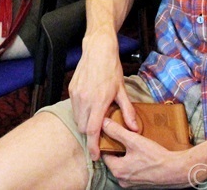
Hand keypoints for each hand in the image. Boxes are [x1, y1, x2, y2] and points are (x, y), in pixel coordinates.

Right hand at [69, 33, 133, 161]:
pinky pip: (74, 108)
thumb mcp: (122, 90)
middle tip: (99, 136)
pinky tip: (89, 107)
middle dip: (90, 135)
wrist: (97, 50)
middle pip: (83, 128)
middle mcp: (85, 100)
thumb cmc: (111, 69)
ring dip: (84, 124)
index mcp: (98, 102)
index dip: (93, 146)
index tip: (95, 156)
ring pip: (77, 119)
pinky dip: (81, 113)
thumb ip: (127, 111)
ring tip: (95, 121)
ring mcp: (76, 95)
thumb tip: (134, 129)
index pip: (92, 131)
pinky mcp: (71, 90)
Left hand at [101, 122, 199, 187]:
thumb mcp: (134, 140)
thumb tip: (103, 123)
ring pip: (124, 166)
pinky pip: (133, 171)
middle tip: (123, 137)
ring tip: (133, 145)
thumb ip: (117, 131)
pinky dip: (135, 163)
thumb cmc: (156, 157)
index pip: (105, 154)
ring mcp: (132, 184)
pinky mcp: (142, 185)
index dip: (108, 142)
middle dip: (118, 149)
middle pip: (114, 160)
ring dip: (127, 156)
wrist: (177, 171)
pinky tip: (142, 155)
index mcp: (117, 171)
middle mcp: (122, 180)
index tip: (112, 133)